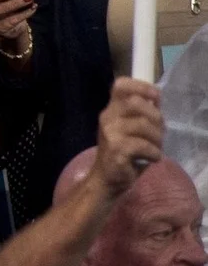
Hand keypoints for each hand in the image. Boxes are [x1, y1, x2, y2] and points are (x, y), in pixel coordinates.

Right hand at [92, 77, 165, 195]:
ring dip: (157, 139)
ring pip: (143, 125)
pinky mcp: (116, 150)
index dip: (141, 86)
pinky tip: (152, 158)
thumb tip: (156, 98)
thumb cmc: (122, 153)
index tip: (156, 97)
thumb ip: (140, 114)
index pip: (120, 86)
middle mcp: (107, 117)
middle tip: (159, 132)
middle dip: (156, 117)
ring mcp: (110, 133)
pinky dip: (154, 153)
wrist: (106, 179)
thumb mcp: (129, 129)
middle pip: (136, 103)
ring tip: (156, 148)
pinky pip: (144, 146)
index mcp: (111, 110)